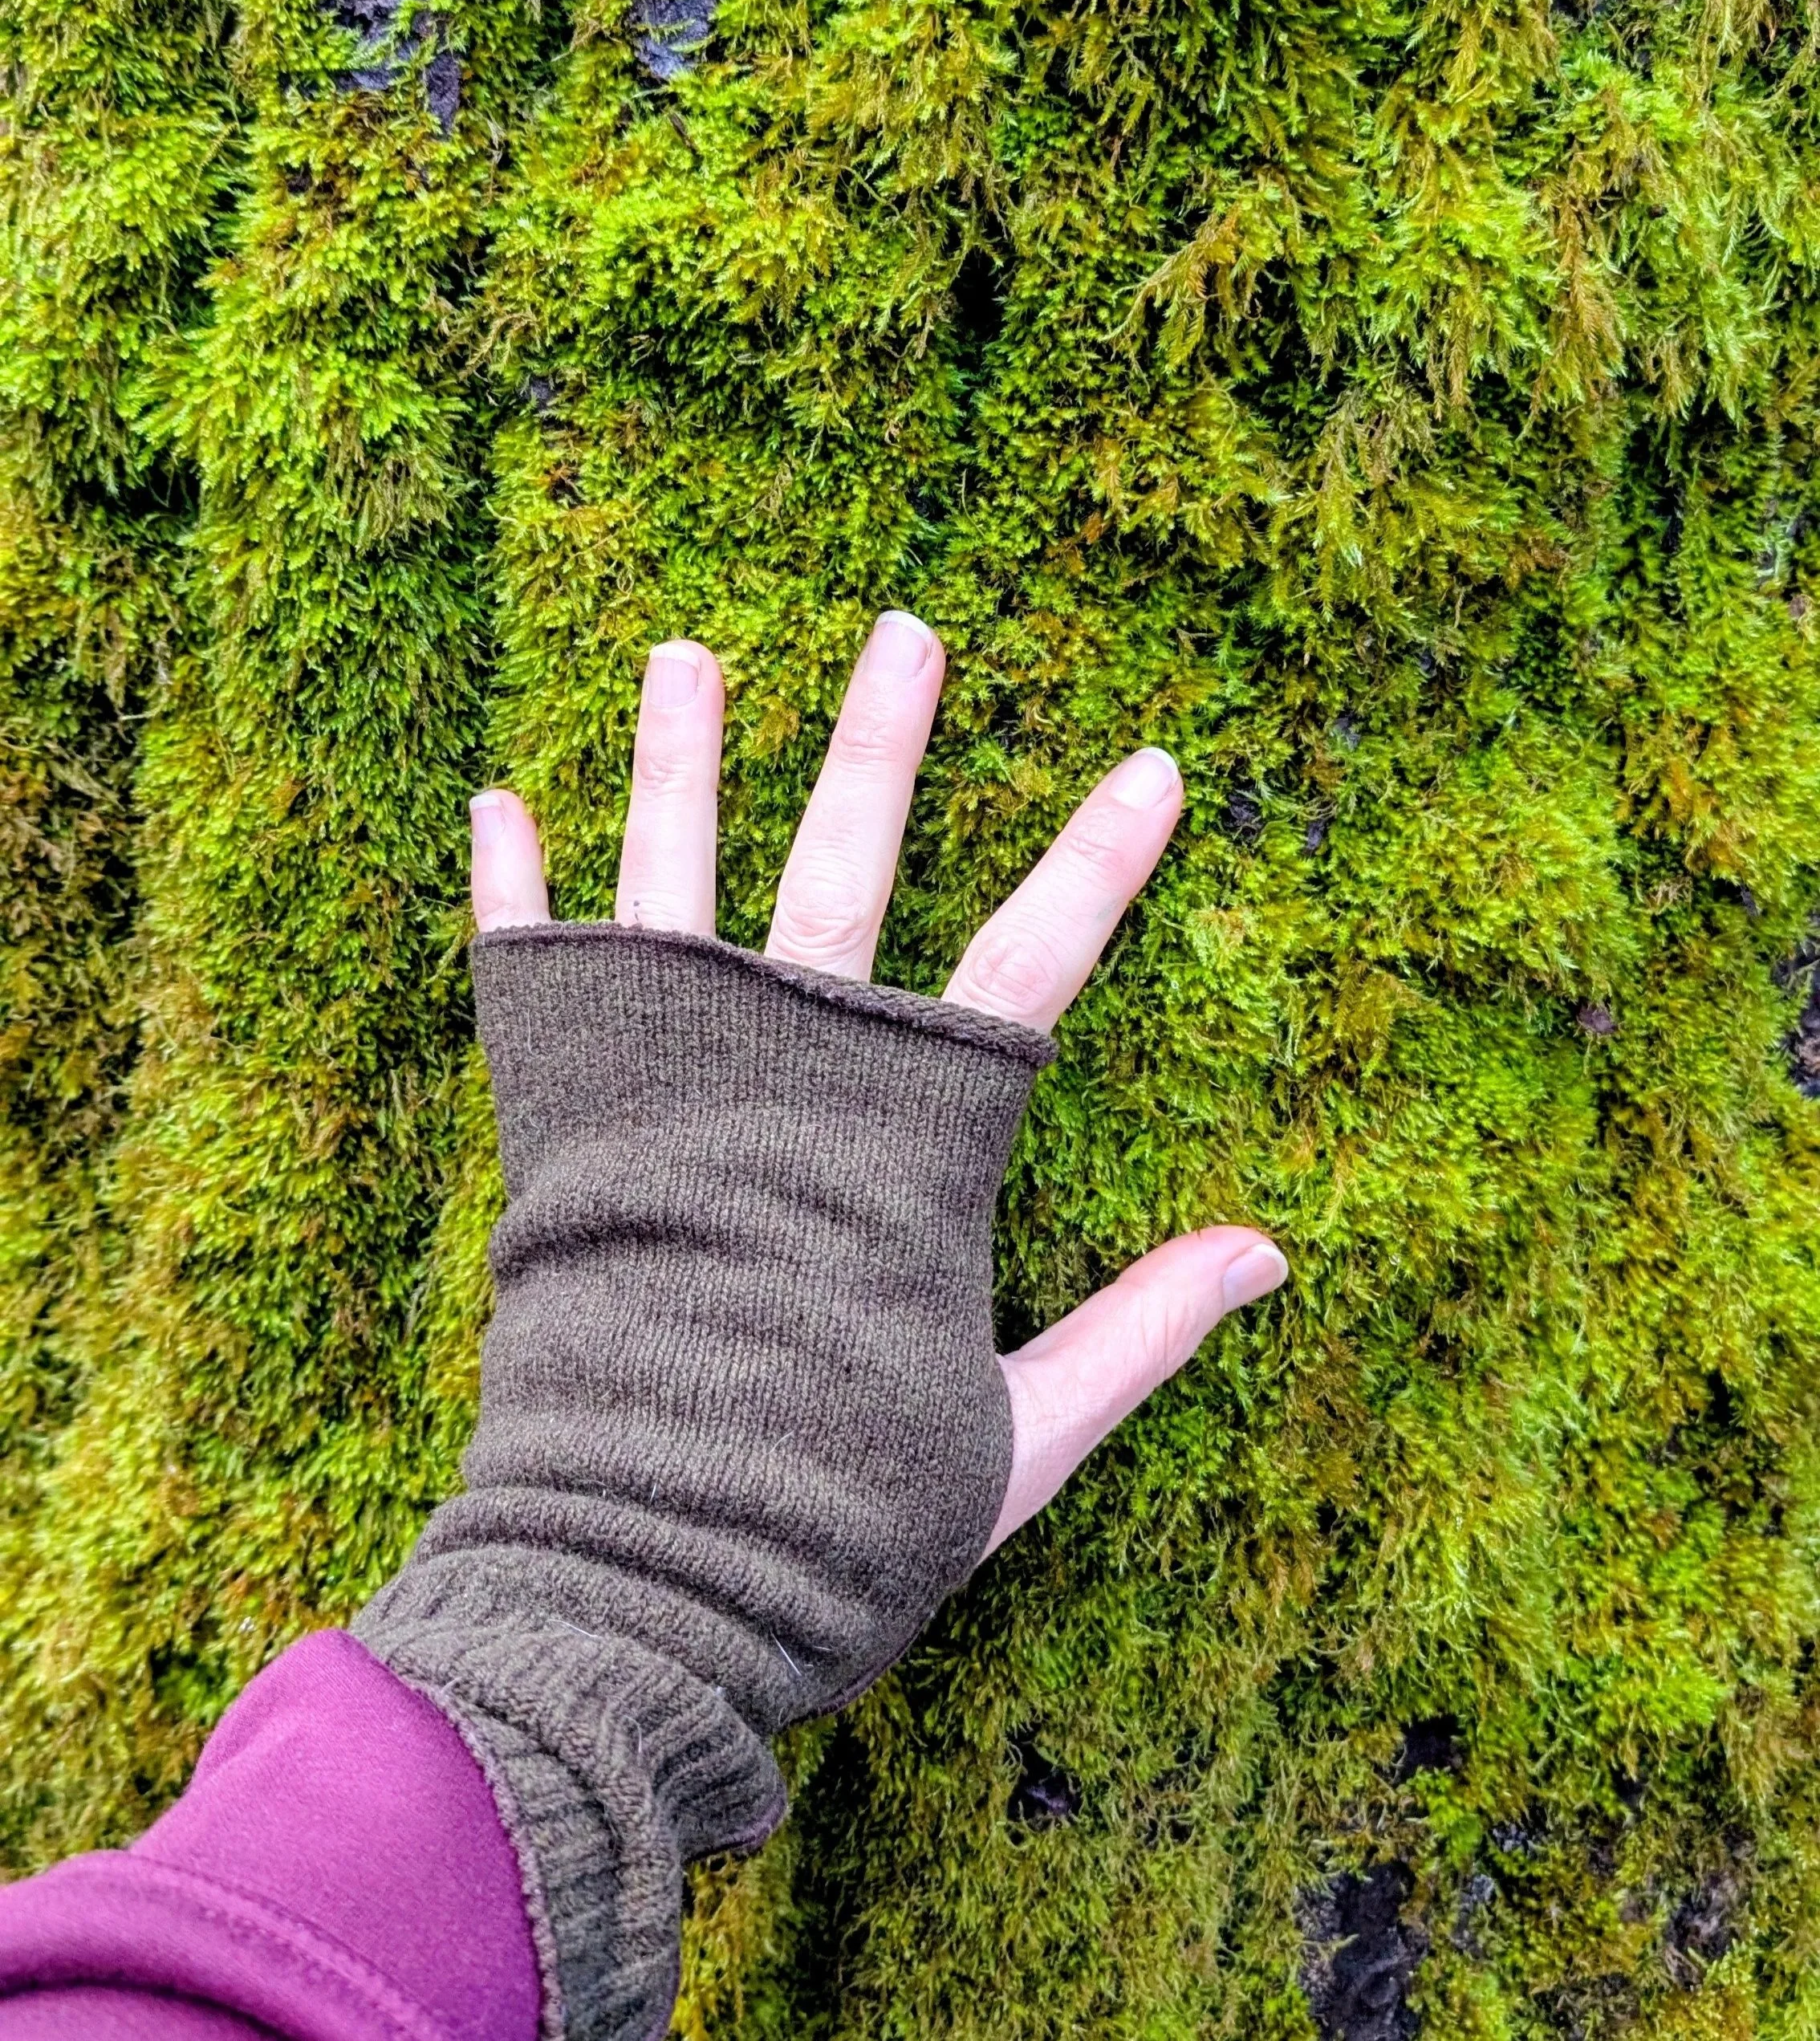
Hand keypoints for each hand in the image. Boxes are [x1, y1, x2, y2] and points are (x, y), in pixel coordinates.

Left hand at [468, 613, 1285, 1554]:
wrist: (644, 1577)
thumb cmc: (841, 1517)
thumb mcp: (1022, 1435)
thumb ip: (1140, 1328)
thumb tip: (1269, 1249)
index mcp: (910, 1144)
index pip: (1031, 966)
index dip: (1100, 864)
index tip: (1153, 766)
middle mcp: (787, 1081)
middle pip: (843, 870)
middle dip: (881, 744)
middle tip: (905, 629)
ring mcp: (663, 1091)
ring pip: (674, 882)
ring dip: (681, 760)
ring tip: (687, 651)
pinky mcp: (558, 1125)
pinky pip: (524, 976)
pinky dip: (510, 887)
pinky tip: (499, 799)